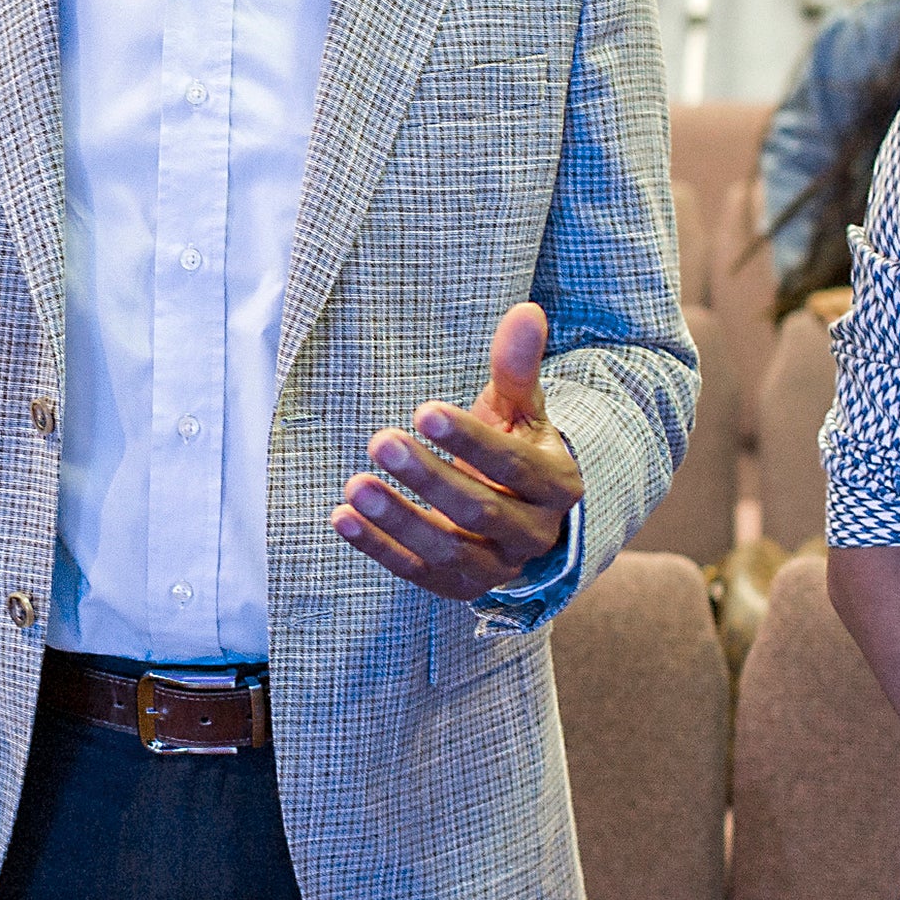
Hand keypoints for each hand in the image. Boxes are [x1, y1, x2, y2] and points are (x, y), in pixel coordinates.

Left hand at [332, 302, 583, 600]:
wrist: (523, 512)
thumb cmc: (516, 448)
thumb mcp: (520, 409)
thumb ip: (517, 367)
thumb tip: (525, 312)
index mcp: (556, 486)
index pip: (514, 465)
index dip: (469, 440)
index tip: (424, 411)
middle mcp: (533, 534)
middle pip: (480, 509)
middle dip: (428, 478)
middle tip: (380, 441)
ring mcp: (497, 568)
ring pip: (448, 550)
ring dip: (399, 520)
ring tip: (354, 486)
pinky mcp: (459, 588)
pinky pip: (417, 573)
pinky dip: (378, 549)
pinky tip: (342, 519)